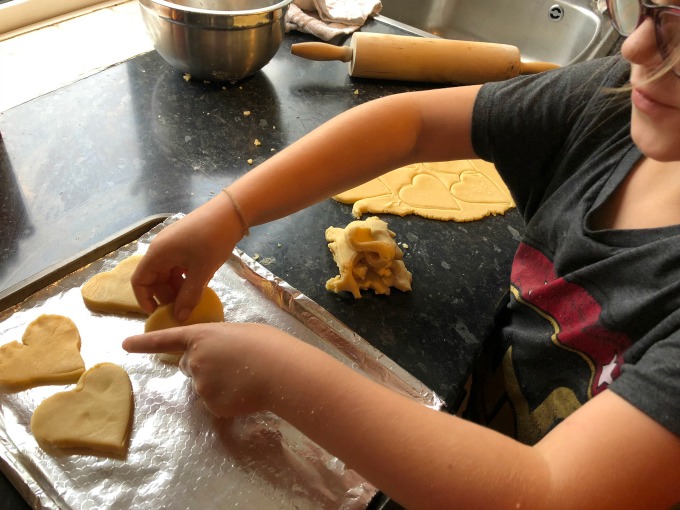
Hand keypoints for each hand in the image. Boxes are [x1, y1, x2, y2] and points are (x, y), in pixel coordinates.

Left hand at [123, 322, 298, 416]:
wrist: (279, 371)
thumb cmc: (267, 344)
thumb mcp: (241, 332)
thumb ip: (222, 341)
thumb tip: (223, 353)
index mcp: (201, 336)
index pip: (166, 339)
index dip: (144, 342)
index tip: (124, 344)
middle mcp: (194, 360)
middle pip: (188, 366)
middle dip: (202, 366)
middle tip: (231, 365)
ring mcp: (201, 385)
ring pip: (204, 386)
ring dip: (220, 384)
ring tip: (246, 377)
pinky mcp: (212, 405)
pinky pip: (216, 403)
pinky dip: (229, 400)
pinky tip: (246, 393)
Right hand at [132, 192, 242, 320]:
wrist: (231, 212)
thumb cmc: (213, 239)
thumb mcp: (202, 271)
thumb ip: (189, 296)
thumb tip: (180, 318)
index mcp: (157, 254)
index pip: (139, 281)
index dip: (144, 299)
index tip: (157, 314)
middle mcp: (161, 248)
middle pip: (154, 278)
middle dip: (165, 295)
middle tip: (182, 309)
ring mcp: (173, 244)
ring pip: (167, 272)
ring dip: (176, 287)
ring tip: (192, 299)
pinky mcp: (185, 243)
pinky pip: (178, 265)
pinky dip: (184, 277)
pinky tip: (198, 284)